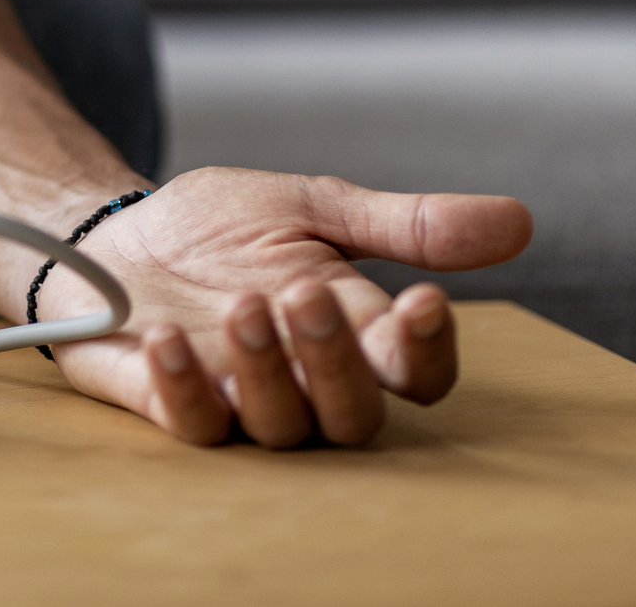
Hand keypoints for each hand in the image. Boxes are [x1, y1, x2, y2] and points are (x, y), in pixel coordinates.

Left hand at [32, 168, 532, 445]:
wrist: (117, 228)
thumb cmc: (221, 227)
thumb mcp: (311, 206)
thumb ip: (403, 224)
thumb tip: (518, 221)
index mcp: (354, 334)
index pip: (418, 373)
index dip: (428, 350)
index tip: (423, 302)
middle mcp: (305, 382)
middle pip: (354, 414)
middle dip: (337, 360)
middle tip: (306, 294)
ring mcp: (238, 399)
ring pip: (281, 428)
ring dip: (266, 370)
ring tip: (241, 308)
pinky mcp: (171, 404)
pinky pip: (191, 424)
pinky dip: (183, 389)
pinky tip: (166, 341)